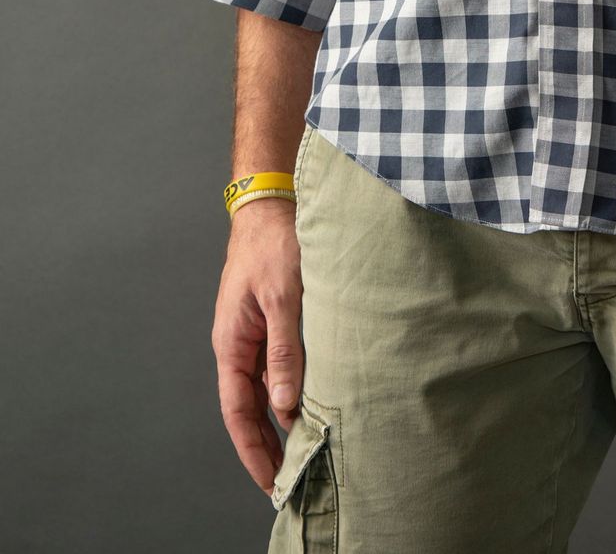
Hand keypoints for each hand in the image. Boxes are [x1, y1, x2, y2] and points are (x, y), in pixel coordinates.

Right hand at [210, 199, 304, 494]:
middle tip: (289, 481)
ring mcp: (256, 334)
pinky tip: (313, 403)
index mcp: (232, 343)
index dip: (253, 449)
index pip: (239, 411)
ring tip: (305, 451)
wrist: (273, 204)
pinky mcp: (273, 321)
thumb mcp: (283, 297)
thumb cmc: (275, 245)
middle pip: (250, 408)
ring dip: (282, 420)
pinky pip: (280, 366)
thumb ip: (284, 349)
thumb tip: (285, 404)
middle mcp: (240, 345)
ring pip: (267, 389)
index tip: (270, 482)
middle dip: (266, 445)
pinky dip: (293, 389)